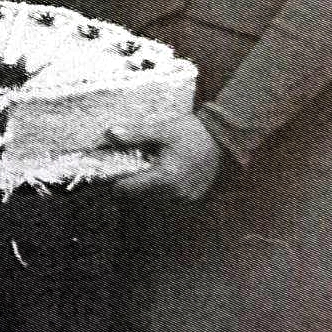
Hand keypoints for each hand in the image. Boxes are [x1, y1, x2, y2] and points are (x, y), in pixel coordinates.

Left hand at [102, 112, 223, 201]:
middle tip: (131, 172)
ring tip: (149, 172)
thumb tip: (110, 133)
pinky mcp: (193, 198)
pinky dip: (162, 192)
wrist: (220, 137)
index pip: (129, 191)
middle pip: (139, 198)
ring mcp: (186, 198)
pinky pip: (169, 200)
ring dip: (147, 190)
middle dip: (132, 187)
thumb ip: (135, 135)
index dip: (117, 183)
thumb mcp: (160, 130)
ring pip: (154, 201)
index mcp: (166, 177)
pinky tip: (165, 176)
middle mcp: (176, 193)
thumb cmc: (190, 132)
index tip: (116, 175)